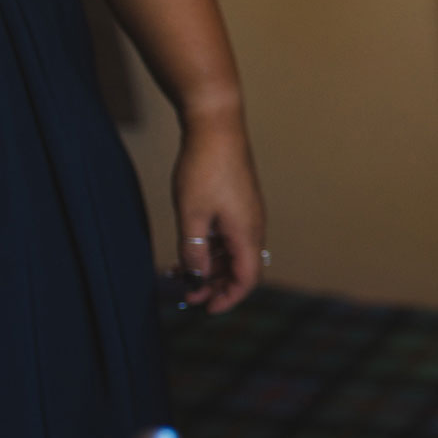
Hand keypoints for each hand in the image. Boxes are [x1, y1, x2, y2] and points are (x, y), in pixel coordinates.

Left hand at [173, 116, 265, 314]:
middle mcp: (253, 227)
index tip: (207, 309)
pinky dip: (213, 249)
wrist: (216, 127)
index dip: (229, 298)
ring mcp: (248, 214)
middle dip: (217, 286)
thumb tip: (196, 277)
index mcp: (246, 233)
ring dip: (212, 267)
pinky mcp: (240, 204)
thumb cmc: (204, 168)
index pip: (247, 279)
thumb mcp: (191, 215)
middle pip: (242, 268)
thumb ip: (193, 250)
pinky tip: (191, 247)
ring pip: (235, 252)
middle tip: (189, 295)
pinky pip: (231, 236)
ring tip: (184, 273)